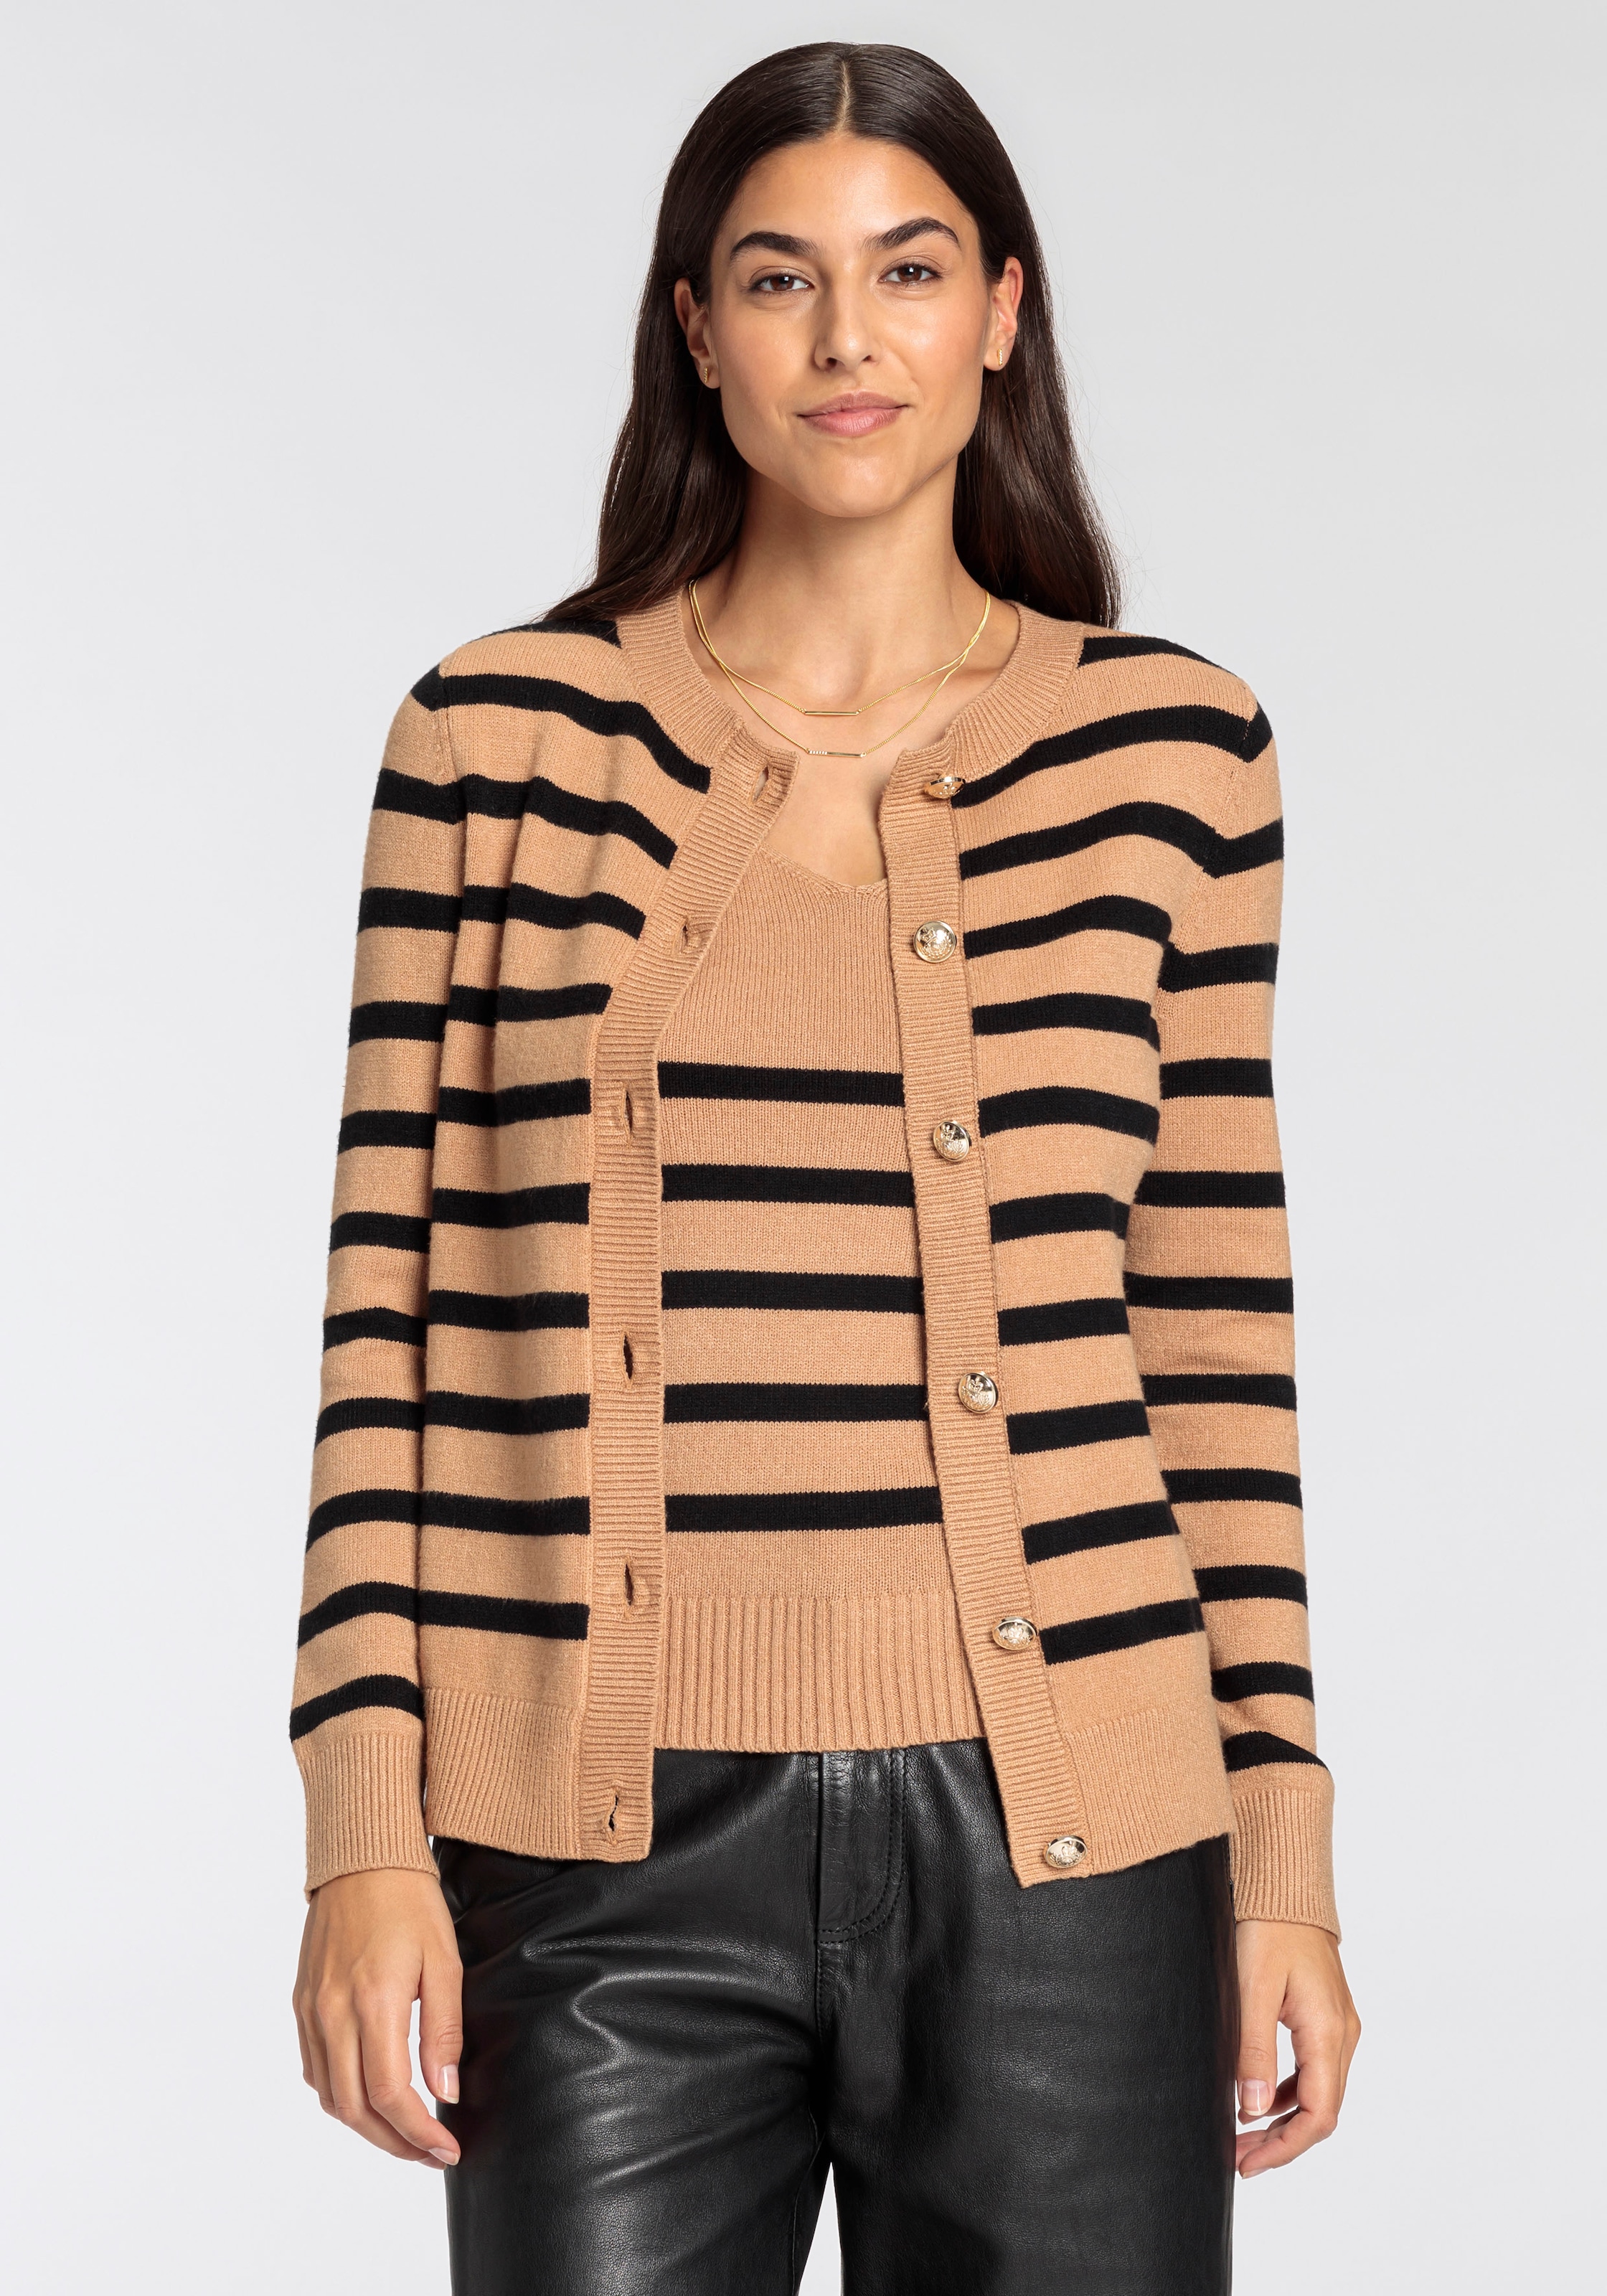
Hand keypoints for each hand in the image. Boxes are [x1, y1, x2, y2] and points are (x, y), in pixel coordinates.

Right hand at [294, 1867, 463, 2166]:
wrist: (363, 1858)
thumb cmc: (410, 1902)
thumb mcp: (444, 1961)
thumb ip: (443, 2031)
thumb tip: (443, 2092)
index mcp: (373, 2002)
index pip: (390, 2094)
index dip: (419, 2132)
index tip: (447, 2148)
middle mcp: (332, 2012)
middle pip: (355, 2108)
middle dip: (395, 2142)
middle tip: (430, 2153)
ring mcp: (311, 2010)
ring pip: (330, 2096)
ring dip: (366, 2125)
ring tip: (405, 2131)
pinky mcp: (302, 2003)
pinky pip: (315, 2068)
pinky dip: (341, 2095)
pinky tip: (370, 2094)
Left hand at [1234, 1918, 1359, 2175]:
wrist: (1286, 1888)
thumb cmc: (1268, 1929)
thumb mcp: (1252, 1988)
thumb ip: (1253, 2050)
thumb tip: (1252, 2108)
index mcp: (1328, 2033)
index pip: (1317, 2115)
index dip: (1284, 2148)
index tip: (1248, 2163)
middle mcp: (1343, 2035)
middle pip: (1320, 2112)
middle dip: (1281, 2141)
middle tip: (1238, 2157)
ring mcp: (1338, 2027)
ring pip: (1318, 2094)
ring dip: (1283, 2120)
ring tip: (1243, 2135)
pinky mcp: (1327, 2018)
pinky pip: (1313, 2071)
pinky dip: (1288, 2093)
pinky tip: (1258, 2098)